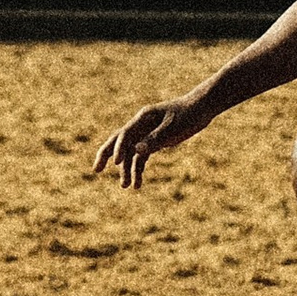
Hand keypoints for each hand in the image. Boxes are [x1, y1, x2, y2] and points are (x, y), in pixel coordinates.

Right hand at [92, 96, 212, 188]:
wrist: (201, 108)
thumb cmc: (188, 114)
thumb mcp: (173, 128)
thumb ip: (155, 139)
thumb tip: (136, 150)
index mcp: (143, 117)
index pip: (125, 134)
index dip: (118, 148)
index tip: (116, 163)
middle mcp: (140, 125)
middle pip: (118, 141)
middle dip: (106, 156)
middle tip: (96, 170)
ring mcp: (146, 134)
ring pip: (130, 153)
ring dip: (126, 170)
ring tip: (125, 186)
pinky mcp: (153, 141)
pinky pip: (141, 157)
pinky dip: (138, 170)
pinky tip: (138, 183)